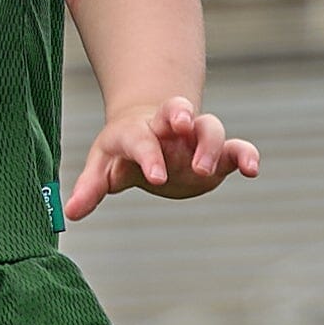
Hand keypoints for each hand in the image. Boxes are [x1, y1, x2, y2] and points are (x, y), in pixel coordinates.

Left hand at [63, 95, 259, 220]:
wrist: (151, 130)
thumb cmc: (121, 150)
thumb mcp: (102, 165)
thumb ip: (91, 187)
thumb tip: (70, 212)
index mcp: (136, 130)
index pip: (140, 138)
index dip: (148, 155)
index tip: (155, 177)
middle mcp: (168, 128)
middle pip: (176, 111)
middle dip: (180, 116)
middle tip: (184, 127)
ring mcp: (194, 137)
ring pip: (208, 127)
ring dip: (210, 143)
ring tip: (207, 169)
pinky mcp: (217, 152)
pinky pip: (235, 147)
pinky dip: (246, 155)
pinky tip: (252, 170)